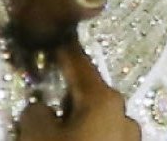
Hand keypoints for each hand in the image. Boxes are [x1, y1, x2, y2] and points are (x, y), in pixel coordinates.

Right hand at [17, 43, 141, 139]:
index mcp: (105, 100)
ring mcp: (131, 137)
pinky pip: (103, 135)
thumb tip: (40, 109)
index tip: (57, 36)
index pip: (80, 65)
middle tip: (47, 91)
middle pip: (91, 94)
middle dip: (69, 92)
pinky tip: (73, 136)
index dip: (64, 50)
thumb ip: (35, 113)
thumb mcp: (35, 135)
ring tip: (57, 122)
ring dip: (78, 117)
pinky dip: (88, 133)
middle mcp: (124, 114)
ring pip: (98, 118)